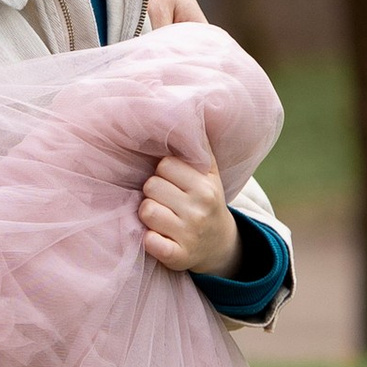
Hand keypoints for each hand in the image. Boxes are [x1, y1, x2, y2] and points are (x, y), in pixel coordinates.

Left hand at [138, 151, 238, 275]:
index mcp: (207, 185)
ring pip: (146, 210)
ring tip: (163, 217)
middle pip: (151, 186)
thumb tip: (187, 109)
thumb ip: (196, 145)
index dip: (163, 172)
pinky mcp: (179, 257)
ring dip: (149, 214)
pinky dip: (149, 240)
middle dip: (154, 192)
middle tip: (167, 201)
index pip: (164, 164)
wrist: (220, 246)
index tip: (173, 182)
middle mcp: (201, 209)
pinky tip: (158, 237)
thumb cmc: (205, 200)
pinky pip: (149, 242)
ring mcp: (190, 234)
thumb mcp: (208, 173)